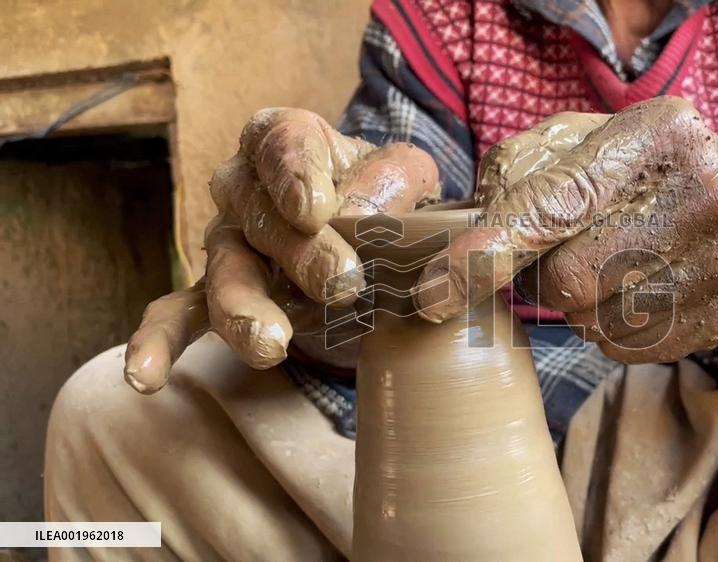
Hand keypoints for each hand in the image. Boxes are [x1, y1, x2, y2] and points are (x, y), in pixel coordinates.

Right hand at [124, 108, 439, 393]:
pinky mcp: (218, 296)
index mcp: (292, 141)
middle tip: (344, 286)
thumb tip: (391, 223)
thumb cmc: (388, 200)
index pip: (282, 140)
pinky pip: (177, 315)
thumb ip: (403, 188)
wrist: (374, 244)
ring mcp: (227, 243)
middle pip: (257, 214)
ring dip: (244, 308)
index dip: (293, 173)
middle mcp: (246, 187)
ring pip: (223, 271)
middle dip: (300, 254)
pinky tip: (146, 376)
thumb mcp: (412, 181)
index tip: (314, 210)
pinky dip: (158, 343)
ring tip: (272, 343)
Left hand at [415, 97, 717, 362]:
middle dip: (541, 276)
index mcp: (659, 132)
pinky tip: (634, 291)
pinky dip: (610, 328)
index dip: (487, 253)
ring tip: (607, 264)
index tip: (433, 294)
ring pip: (594, 321)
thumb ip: (520, 171)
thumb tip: (469, 236)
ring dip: (577, 304)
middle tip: (558, 252)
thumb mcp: (580, 141)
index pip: (555, 205)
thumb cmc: (636, 170)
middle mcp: (707, 191)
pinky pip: (628, 348)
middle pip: (568, 279)